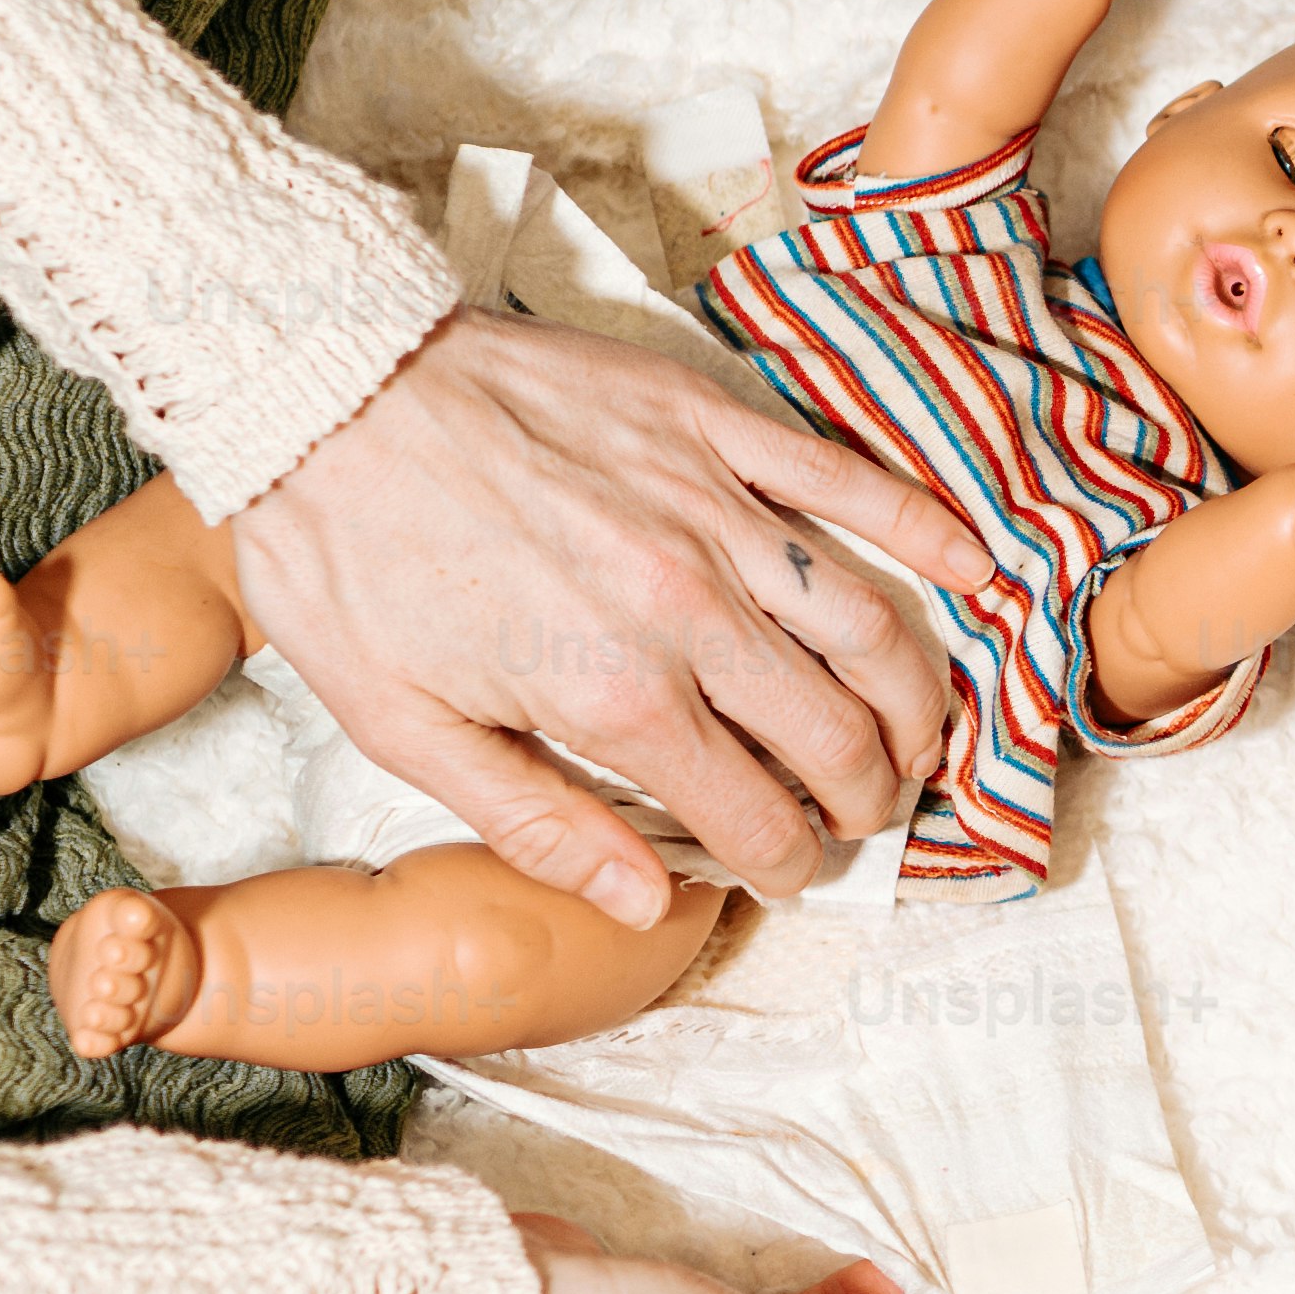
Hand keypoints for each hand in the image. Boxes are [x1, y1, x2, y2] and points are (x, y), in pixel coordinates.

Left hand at [230, 310, 992, 922]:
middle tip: (863, 817)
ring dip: (913, 696)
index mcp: (610, 696)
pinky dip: (925, 526)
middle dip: (866, 797)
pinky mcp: (712, 423)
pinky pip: (847, 479)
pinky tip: (973, 566)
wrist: (321, 388)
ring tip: (916, 737)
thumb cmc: (346, 560)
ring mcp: (711, 508)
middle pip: (831, 731)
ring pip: (866, 621)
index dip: (786, 861)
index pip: (752, 812)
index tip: (790, 871)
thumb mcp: (402, 727)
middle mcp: (685, 609)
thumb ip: (535, 824)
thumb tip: (640, 905)